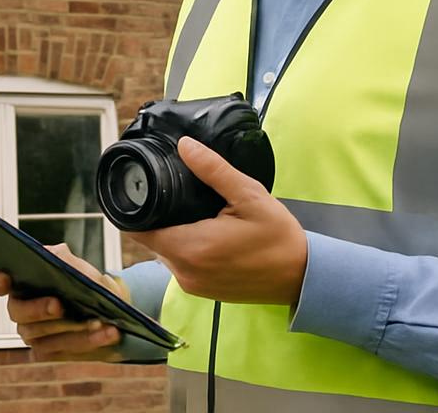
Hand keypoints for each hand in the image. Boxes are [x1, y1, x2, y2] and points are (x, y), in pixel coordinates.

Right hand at [0, 243, 127, 360]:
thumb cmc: (85, 281)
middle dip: (38, 308)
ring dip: (73, 327)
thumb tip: (47, 254)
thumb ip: (59, 257)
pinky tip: (107, 333)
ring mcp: (30, 331)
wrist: (108, 306)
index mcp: (18, 280)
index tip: (6, 279)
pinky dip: (88, 341)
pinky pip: (63, 349)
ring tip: (99, 320)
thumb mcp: (75, 265)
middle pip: (16, 311)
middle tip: (59, 305)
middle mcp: (18, 306)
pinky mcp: (47, 350)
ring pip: (42, 333)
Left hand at [130, 136, 307, 306]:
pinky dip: (186, 249)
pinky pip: (181, 266)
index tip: (142, 189)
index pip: (137, 230)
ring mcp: (192, 286)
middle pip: (151, 239)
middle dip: (157, 217)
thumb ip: (213, 170)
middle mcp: (184, 272)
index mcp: (190, 248)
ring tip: (191, 211)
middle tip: (173, 194)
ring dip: (172, 233)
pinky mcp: (203, 292)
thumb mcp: (248, 194)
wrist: (302, 277)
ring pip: (165, 253)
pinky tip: (203, 231)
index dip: (135, 209)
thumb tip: (184, 146)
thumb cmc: (277, 236)